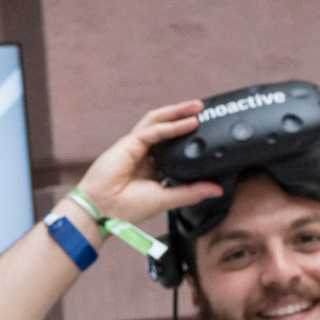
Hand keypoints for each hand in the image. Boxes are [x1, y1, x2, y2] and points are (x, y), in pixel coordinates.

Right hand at [71, 100, 224, 227]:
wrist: (102, 212)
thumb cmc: (126, 209)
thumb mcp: (167, 199)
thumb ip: (191, 192)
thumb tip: (217, 190)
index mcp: (151, 168)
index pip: (172, 146)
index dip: (187, 137)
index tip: (207, 133)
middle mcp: (144, 154)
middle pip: (166, 128)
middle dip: (184, 117)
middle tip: (205, 111)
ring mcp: (135, 147)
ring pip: (158, 122)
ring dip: (178, 112)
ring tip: (197, 107)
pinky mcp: (129, 144)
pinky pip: (154, 131)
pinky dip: (172, 126)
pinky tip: (188, 123)